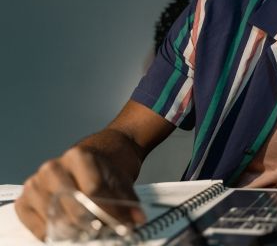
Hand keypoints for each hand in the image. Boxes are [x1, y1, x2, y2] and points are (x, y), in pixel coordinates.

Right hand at [14, 146, 144, 239]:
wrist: (95, 155)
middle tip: (107, 231)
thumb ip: (128, 200)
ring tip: (92, 232)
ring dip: (77, 232)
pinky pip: (39, 228)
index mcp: (78, 156)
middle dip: (94, 225)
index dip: (111, 212)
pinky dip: (56, 236)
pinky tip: (71, 233)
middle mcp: (53, 168)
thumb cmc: (105, 168)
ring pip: (56, 220)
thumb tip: (137, 219)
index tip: (125, 226)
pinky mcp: (24, 201)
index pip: (94, 191)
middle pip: (74, 208)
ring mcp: (36, 184)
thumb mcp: (121, 179)